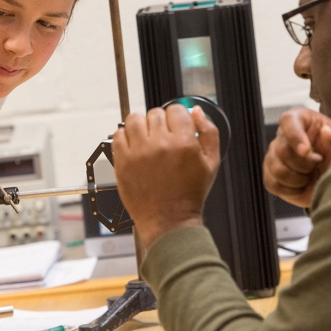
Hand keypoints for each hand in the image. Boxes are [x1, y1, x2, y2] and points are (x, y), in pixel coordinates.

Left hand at [112, 104, 219, 249]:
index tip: (177, 126)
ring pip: (135, 119)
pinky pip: (118, 135)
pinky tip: (135, 147)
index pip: (176, 110)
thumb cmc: (189, 195)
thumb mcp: (211, 163)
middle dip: (161, 122)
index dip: (178, 117)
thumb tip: (197, 112)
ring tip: (147, 139)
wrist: (169, 221)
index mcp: (183, 143)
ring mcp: (139, 153)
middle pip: (156, 113)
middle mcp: (160, 145)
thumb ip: (209, 132)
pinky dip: (125, 136)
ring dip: (141, 125)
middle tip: (163, 138)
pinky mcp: (123, 162)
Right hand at [263, 108, 330, 207]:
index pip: (288, 121)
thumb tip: (327, 132)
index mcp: (300, 120)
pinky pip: (273, 184)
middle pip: (282, 150)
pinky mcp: (270, 175)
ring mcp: (273, 155)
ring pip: (277, 169)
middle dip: (303, 164)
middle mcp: (282, 136)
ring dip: (298, 179)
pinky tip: (302, 186)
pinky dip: (291, 190)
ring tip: (311, 176)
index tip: (307, 151)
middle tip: (318, 164)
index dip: (295, 136)